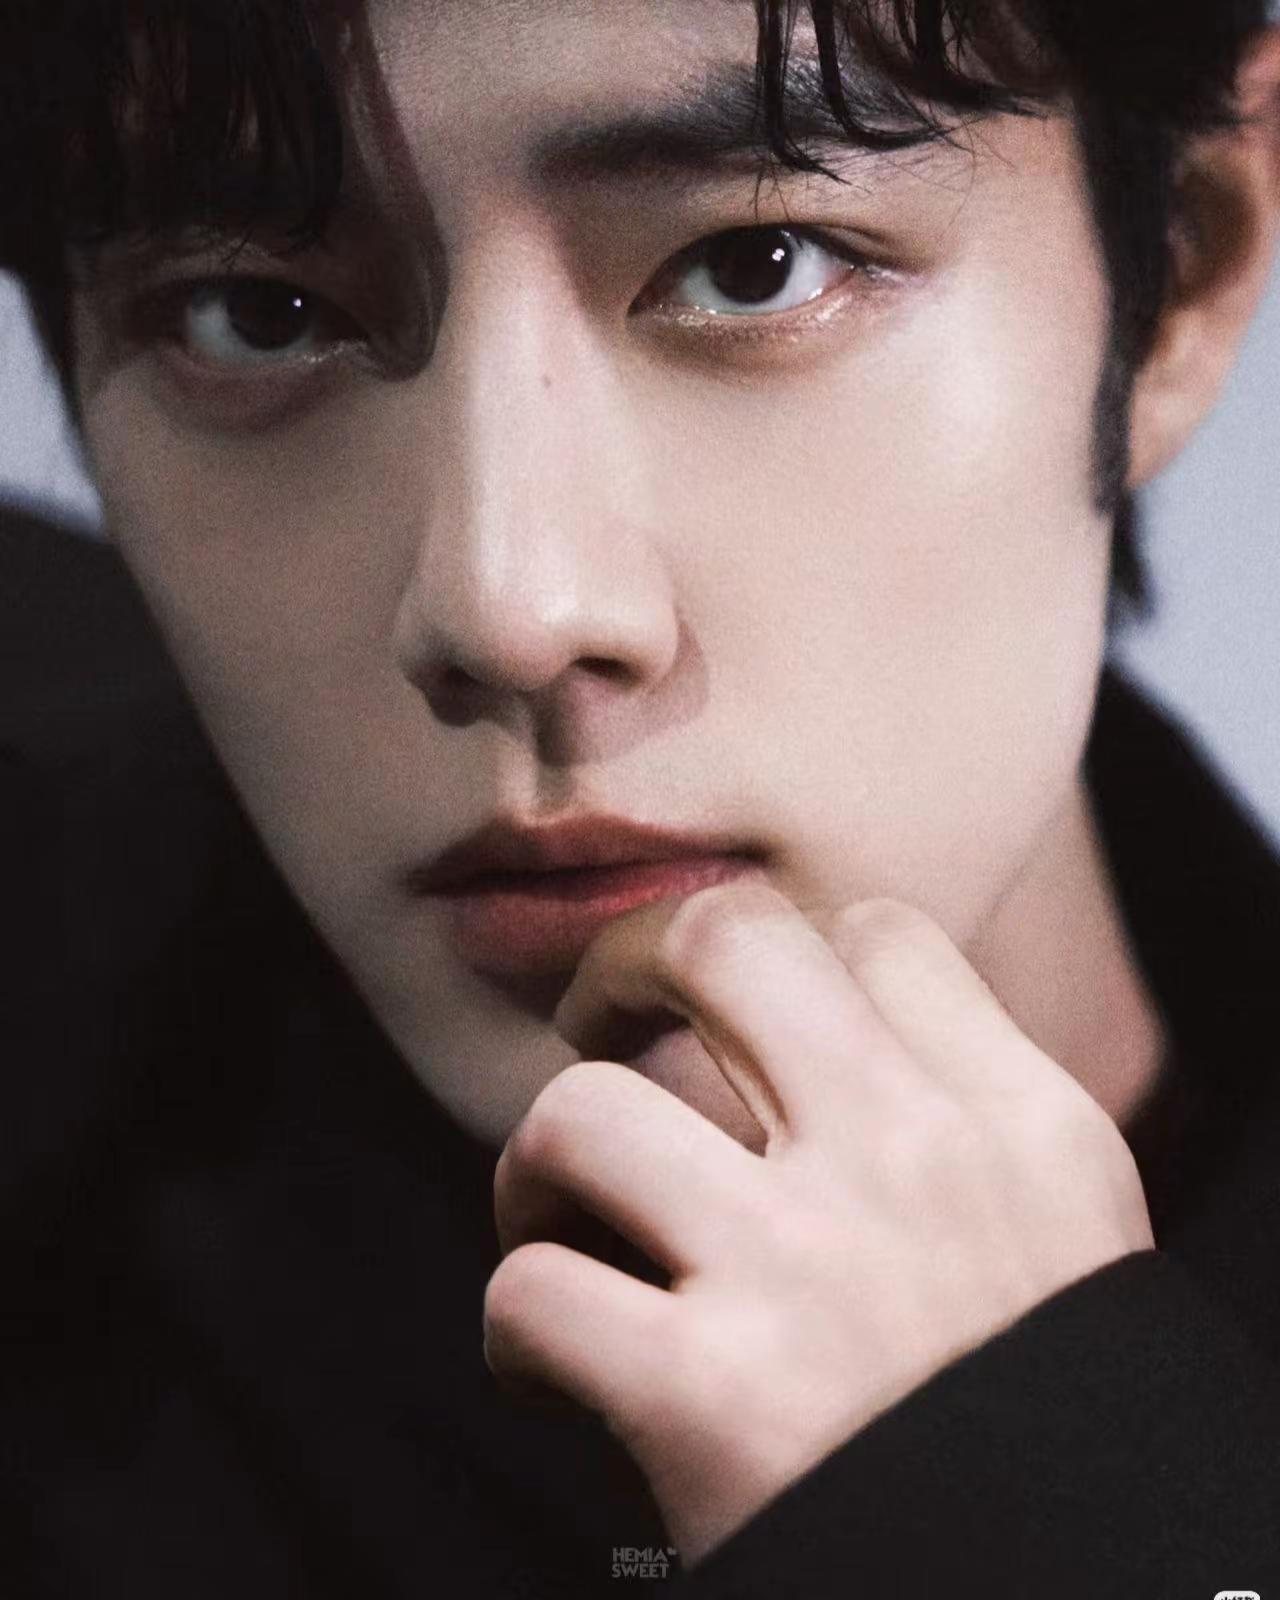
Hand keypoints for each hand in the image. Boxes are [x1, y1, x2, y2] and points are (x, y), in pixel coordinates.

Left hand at [482, 884, 1154, 1567]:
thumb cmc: (1054, 1438)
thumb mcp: (1067, 1243)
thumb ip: (964, 1135)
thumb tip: (820, 1052)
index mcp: (1019, 1128)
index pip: (879, 933)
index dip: (786, 954)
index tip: (742, 1018)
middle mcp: (914, 1166)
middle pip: (723, 940)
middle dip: (625, 963)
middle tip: (601, 1025)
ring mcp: (805, 1269)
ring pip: (581, 1112)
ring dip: (535, 1169)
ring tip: (558, 1223)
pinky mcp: (709, 1397)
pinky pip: (532, 1293)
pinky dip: (516, 1334)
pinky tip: (557, 1372)